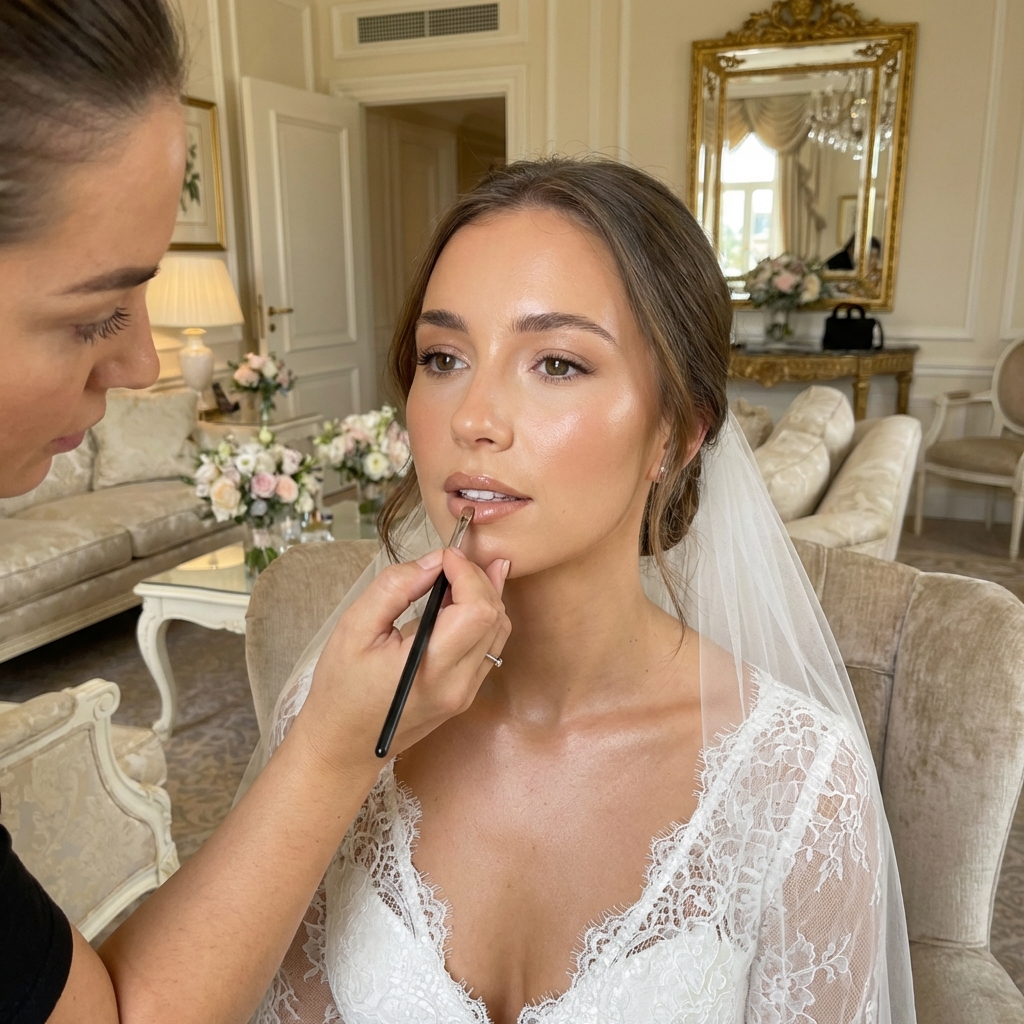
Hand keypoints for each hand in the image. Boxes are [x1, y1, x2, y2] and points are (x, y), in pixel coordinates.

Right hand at [293, 547, 510, 777]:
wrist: (342, 748)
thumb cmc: (340, 691)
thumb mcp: (354, 628)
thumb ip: (395, 588)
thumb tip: (432, 562)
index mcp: (432, 667)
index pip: (478, 609)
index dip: (467, 572)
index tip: (444, 556)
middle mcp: (459, 683)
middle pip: (495, 616)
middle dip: (478, 579)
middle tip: (449, 562)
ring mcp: (466, 692)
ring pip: (499, 631)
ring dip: (484, 596)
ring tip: (458, 574)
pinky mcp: (465, 694)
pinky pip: (489, 648)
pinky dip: (482, 617)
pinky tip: (461, 600)